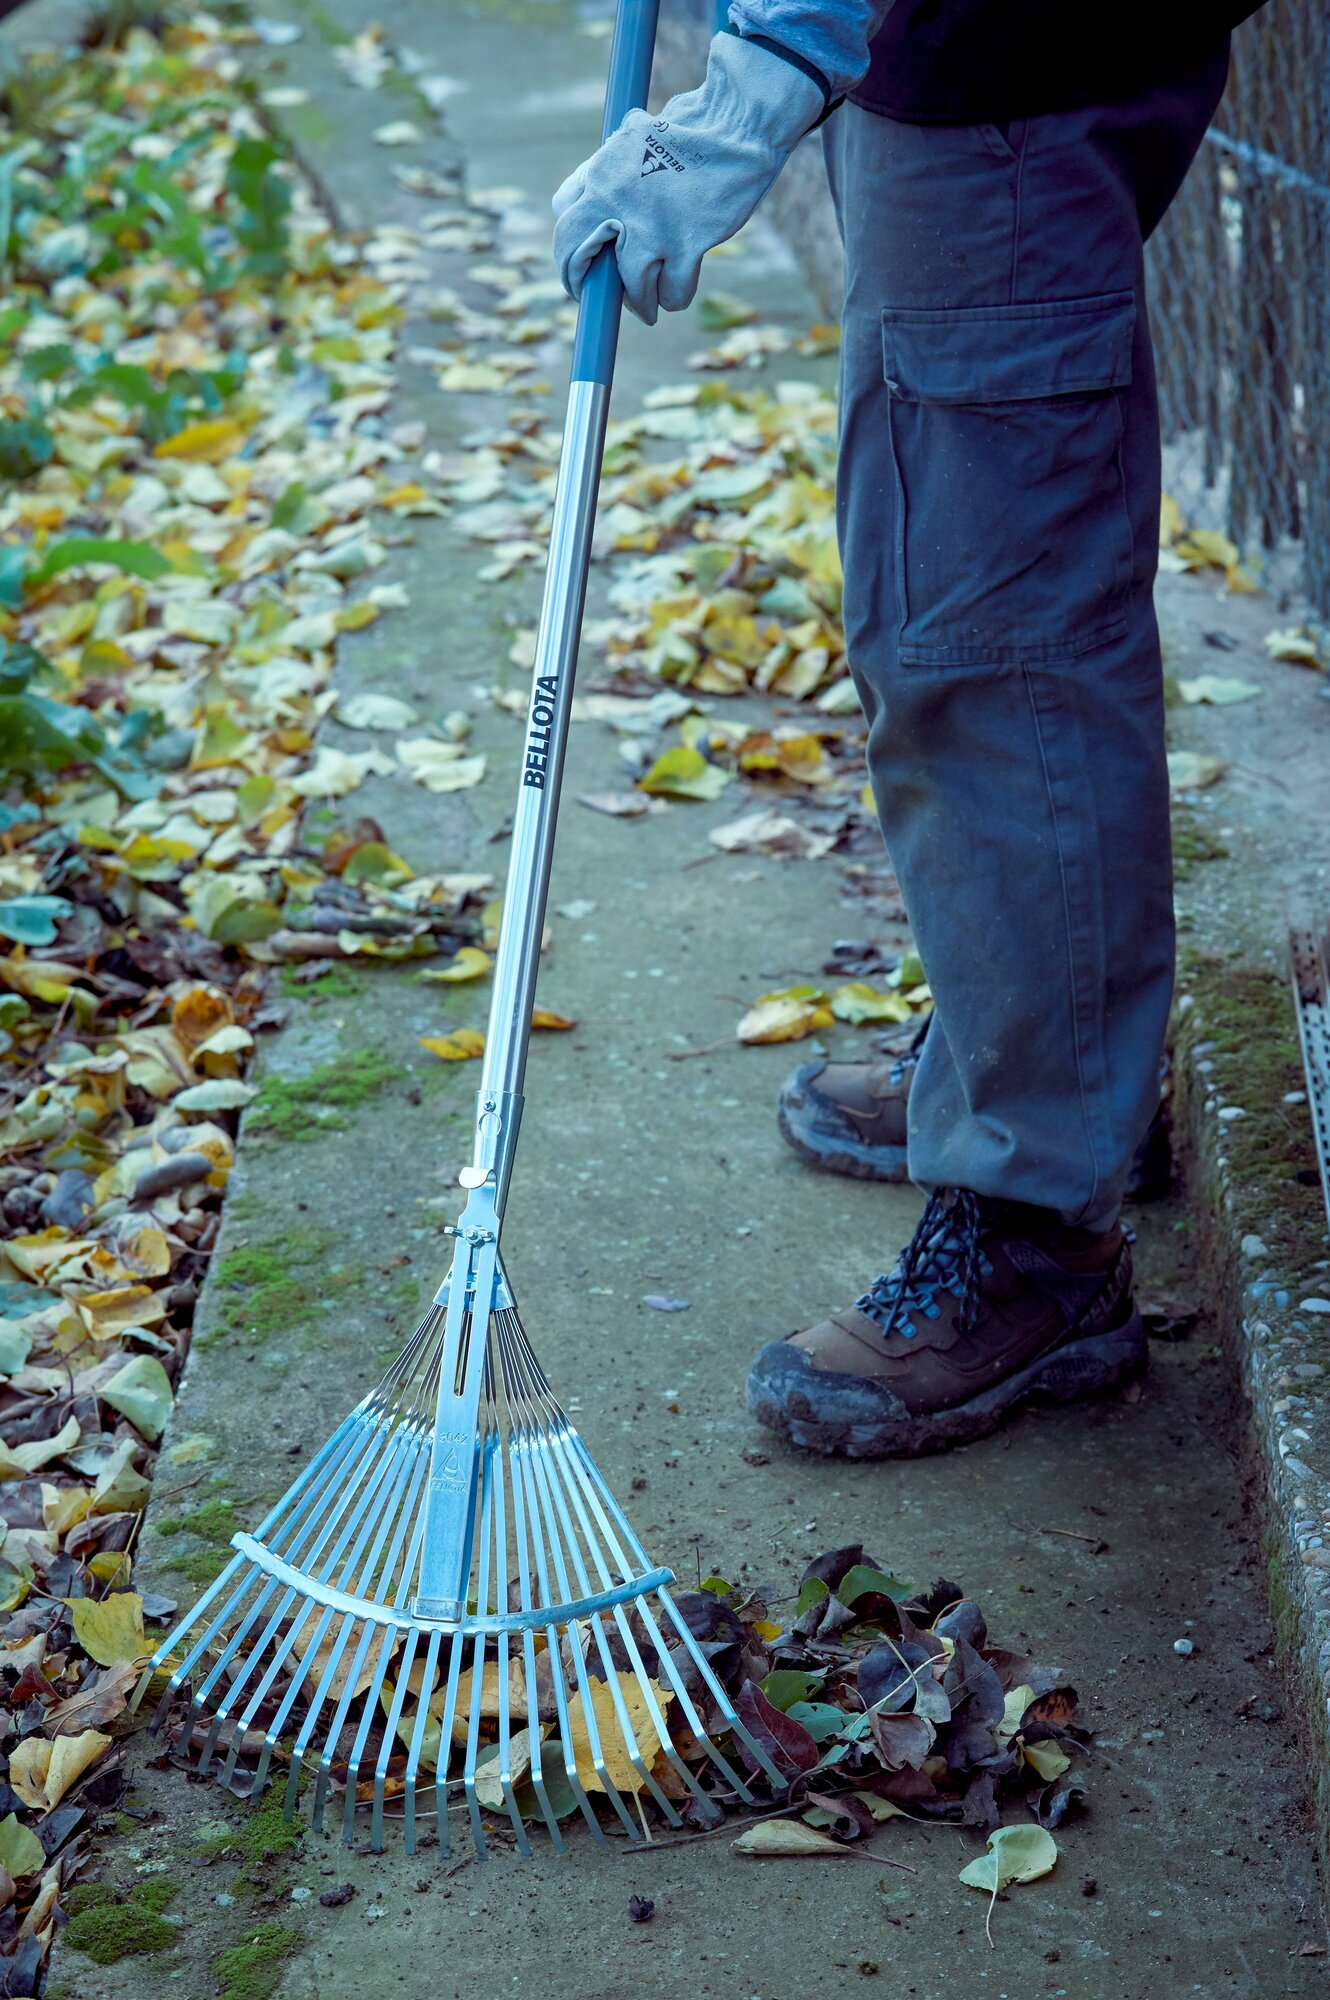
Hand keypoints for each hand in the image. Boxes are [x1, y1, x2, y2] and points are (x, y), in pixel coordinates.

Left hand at [552, 34, 822, 324]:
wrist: (738, 125)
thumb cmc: (692, 130)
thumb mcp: (635, 137)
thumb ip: (608, 168)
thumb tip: (583, 199)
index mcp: (602, 174)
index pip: (565, 220)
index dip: (571, 249)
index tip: (584, 263)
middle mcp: (616, 202)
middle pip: (579, 260)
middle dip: (588, 286)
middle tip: (601, 298)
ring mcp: (651, 228)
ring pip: (632, 287)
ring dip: (640, 302)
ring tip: (650, 305)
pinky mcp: (686, 245)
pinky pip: (672, 291)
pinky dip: (675, 297)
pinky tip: (679, 292)